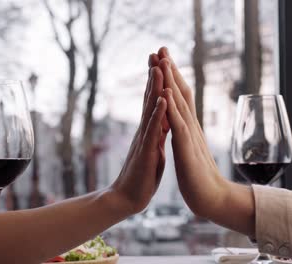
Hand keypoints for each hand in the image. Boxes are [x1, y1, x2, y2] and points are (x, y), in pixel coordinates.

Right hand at [110, 54, 167, 213]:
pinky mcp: (146, 152)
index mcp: (149, 131)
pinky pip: (154, 130)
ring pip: (151, 109)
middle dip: (154, 75)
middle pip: (151, 98)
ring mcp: (144, 140)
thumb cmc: (142, 176)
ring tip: (159, 67)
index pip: (154, 101)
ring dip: (156, 88)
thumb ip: (157, 135)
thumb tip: (164, 123)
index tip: (161, 61)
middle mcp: (145, 130)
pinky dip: (159, 114)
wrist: (127, 198)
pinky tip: (164, 99)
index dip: (158, 82)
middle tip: (157, 53)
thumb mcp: (154, 150)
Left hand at [158, 47, 254, 235]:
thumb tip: (183, 125)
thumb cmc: (198, 177)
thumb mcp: (189, 150)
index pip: (179, 97)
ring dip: (170, 80)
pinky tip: (166, 92)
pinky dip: (171, 107)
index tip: (162, 59)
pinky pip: (178, 124)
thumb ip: (186, 135)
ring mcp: (190, 136)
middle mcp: (190, 126)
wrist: (211, 198)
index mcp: (188, 128)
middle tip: (162, 47)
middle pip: (180, 92)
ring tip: (163, 60)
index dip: (170, 77)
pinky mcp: (186, 149)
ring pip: (179, 103)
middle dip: (170, 69)